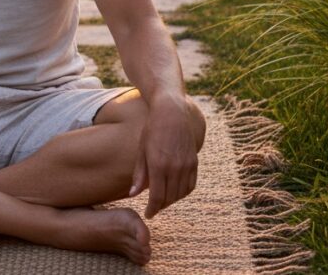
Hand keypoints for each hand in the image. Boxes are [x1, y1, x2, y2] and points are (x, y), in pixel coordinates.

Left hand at [129, 95, 199, 217]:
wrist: (172, 112)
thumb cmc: (152, 129)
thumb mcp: (141, 150)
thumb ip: (139, 174)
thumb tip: (133, 194)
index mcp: (158, 164)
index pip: (157, 197)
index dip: (152, 209)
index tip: (148, 214)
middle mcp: (175, 167)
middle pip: (170, 197)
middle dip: (161, 206)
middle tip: (153, 208)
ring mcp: (187, 165)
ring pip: (181, 193)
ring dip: (172, 201)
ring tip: (162, 201)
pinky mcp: (194, 161)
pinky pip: (191, 185)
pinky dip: (183, 192)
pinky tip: (175, 192)